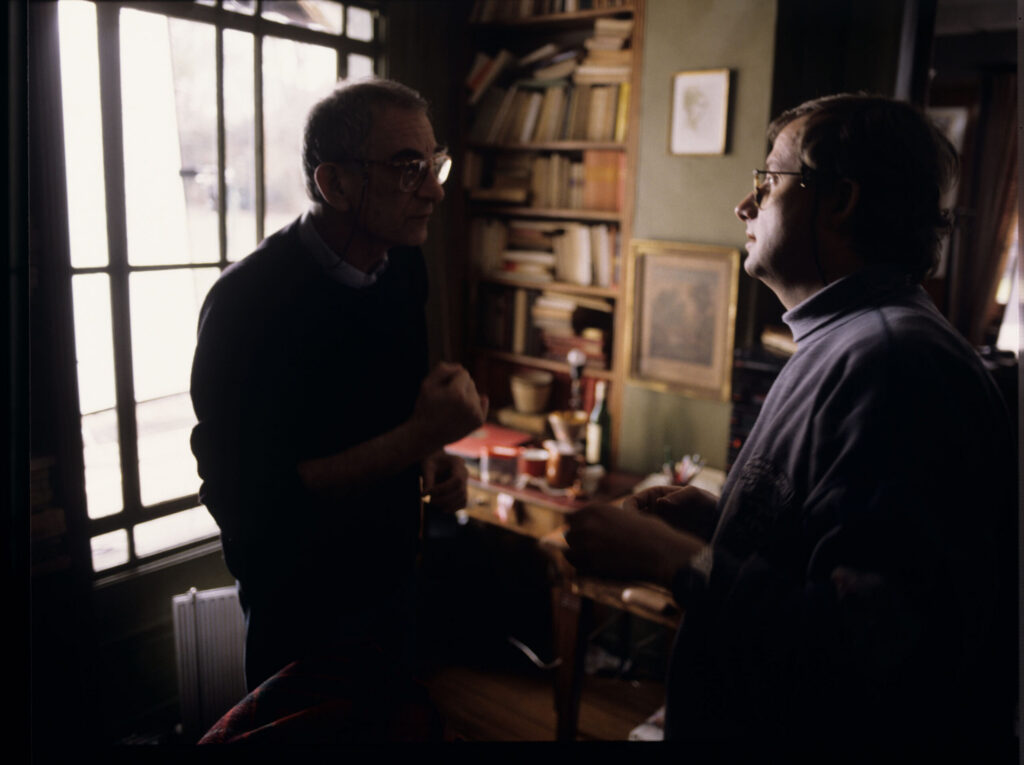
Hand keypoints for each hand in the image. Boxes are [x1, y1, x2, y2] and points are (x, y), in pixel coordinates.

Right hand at [411, 362, 488, 451]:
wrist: (426, 436)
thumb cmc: (425, 407)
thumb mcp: (427, 384)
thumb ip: (443, 369)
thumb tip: (461, 367)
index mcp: (457, 393)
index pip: (462, 372)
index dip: (450, 379)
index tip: (441, 390)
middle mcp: (469, 404)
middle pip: (470, 382)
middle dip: (458, 388)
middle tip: (444, 401)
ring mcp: (476, 414)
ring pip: (475, 393)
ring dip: (465, 397)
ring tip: (451, 409)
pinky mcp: (479, 422)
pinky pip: (482, 403)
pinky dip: (477, 403)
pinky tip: (466, 409)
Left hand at [422, 451, 467, 512]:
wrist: (437, 461)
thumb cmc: (431, 461)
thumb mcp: (427, 466)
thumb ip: (427, 479)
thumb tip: (425, 495)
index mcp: (458, 463)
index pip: (456, 480)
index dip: (442, 489)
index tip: (426, 493)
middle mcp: (465, 473)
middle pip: (460, 491)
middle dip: (444, 499)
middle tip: (428, 501)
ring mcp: (465, 483)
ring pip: (463, 498)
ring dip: (448, 505)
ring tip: (432, 503)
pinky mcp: (463, 491)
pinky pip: (463, 503)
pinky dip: (453, 508)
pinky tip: (441, 508)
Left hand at [563, 502, 705, 587]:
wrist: (661, 551)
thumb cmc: (651, 533)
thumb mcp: (627, 514)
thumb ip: (608, 517)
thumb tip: (597, 522)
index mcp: (595, 508)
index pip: (572, 518)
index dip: (578, 527)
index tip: (585, 535)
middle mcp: (587, 524)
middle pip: (570, 534)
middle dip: (578, 541)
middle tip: (590, 549)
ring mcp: (587, 544)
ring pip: (569, 551)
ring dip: (578, 555)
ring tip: (592, 559)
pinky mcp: (592, 563)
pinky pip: (577, 566)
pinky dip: (582, 567)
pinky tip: (593, 568)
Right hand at [624, 485, 719, 541]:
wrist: (722, 526)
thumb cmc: (709, 505)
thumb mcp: (696, 496)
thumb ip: (680, 496)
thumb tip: (660, 503)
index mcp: (654, 496)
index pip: (631, 503)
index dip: (628, 512)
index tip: (632, 524)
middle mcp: (652, 512)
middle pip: (630, 520)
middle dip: (630, 529)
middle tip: (638, 540)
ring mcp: (657, 527)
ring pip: (638, 535)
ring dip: (638, 542)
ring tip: (649, 550)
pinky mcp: (663, 542)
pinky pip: (649, 546)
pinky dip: (648, 550)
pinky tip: (656, 556)